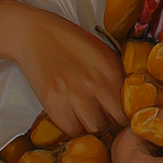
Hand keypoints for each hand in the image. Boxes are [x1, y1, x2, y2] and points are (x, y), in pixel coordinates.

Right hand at [0, 0, 126, 136]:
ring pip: (92, 128)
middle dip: (108, 122)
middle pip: (111, 122)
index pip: (127, 107)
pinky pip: (69, 129)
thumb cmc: (71, 41)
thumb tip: (125, 99)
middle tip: (99, 115)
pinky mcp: (52, 102)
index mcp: (111, 70)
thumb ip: (115, 75)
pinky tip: (69, 114)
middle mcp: (95, 84)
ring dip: (89, 125)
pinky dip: (71, 126)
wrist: (35, 34)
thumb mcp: (102, 53)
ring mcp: (73, 94)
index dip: (122, 114)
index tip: (116, 113)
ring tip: (83, 114)